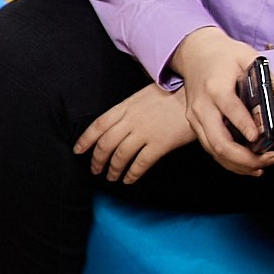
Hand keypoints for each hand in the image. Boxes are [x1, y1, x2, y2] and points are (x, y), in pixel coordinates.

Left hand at [74, 82, 196, 182]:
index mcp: (125, 107)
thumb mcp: (143, 95)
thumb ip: (129, 108)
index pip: (98, 125)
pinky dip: (132, 174)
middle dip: (97, 160)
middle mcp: (131, 121)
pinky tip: (128, 180)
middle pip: (106, 144)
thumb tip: (118, 121)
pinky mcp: (160, 144)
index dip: (85, 140)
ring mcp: (145, 132)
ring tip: (111, 177)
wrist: (196, 95)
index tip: (77, 151)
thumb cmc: (172, 93)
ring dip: (113, 169)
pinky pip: (140, 163)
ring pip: (120, 156)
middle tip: (95, 170)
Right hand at [170, 26, 273, 176]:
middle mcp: (202, 107)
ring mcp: (196, 118)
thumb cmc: (223, 55)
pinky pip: (211, 149)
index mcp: (215, 88)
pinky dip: (229, 161)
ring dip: (239, 164)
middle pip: (219, 141)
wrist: (195, 53)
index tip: (261, 137)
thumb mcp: (246, 55)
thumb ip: (264, 74)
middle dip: (246, 157)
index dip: (245, 125)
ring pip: (214, 151)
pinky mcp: (196, 125)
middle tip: (271, 158)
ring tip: (263, 166)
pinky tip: (248, 166)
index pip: (230, 109)